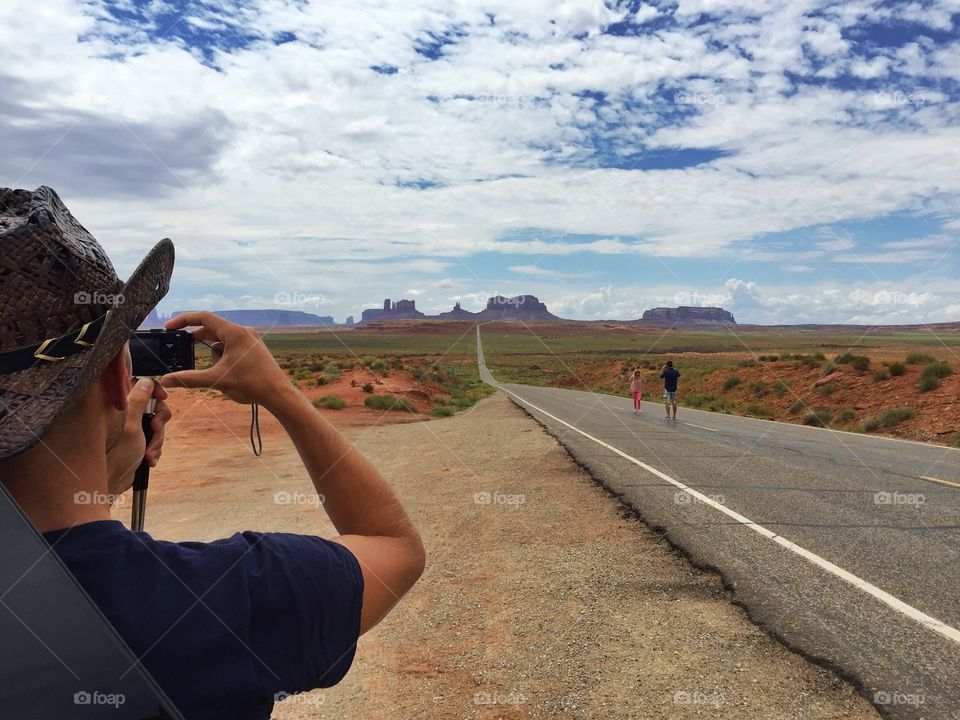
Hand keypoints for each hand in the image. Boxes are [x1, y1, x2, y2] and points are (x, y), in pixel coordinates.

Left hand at [106, 378, 170, 497]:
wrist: (110, 483)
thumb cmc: (114, 455)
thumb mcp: (130, 424)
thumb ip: (138, 400)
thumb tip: (146, 380)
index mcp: (118, 404)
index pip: (140, 384)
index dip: (154, 388)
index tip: (163, 397)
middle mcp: (123, 413)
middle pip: (153, 405)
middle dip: (159, 420)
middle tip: (156, 429)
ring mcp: (130, 427)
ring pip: (156, 424)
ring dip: (158, 439)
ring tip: (149, 453)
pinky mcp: (135, 440)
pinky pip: (153, 438)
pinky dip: (154, 448)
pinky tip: (149, 459)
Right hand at [159, 311, 290, 406]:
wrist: (278, 394)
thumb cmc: (252, 385)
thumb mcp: (217, 380)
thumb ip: (190, 379)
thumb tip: (167, 379)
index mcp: (235, 333)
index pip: (204, 317)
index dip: (183, 320)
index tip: (170, 327)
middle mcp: (243, 332)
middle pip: (212, 329)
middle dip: (199, 343)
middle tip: (184, 350)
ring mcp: (250, 339)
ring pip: (222, 341)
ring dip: (214, 356)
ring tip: (221, 373)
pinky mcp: (253, 348)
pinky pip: (232, 347)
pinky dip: (224, 357)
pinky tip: (227, 372)